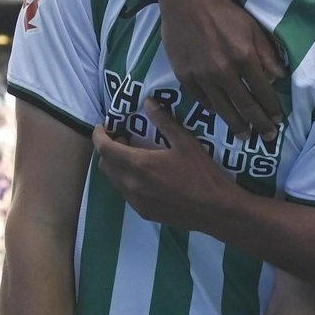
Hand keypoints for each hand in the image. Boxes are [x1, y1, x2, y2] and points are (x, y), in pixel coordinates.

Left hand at [93, 99, 235, 234]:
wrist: (215, 210)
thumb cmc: (201, 174)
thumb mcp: (186, 143)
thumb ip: (164, 121)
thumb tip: (148, 102)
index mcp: (139, 165)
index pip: (105, 149)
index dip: (99, 136)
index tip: (102, 127)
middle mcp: (131, 185)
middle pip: (105, 165)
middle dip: (108, 150)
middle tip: (125, 139)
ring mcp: (136, 201)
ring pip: (114, 181)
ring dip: (117, 166)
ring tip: (135, 157)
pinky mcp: (143, 212)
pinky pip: (126, 193)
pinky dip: (127, 180)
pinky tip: (145, 176)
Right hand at [158, 0, 285, 139]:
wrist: (185, 0)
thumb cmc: (223, 11)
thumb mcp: (252, 27)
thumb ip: (267, 54)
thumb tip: (281, 77)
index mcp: (243, 58)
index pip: (263, 92)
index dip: (272, 109)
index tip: (278, 120)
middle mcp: (223, 72)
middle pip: (244, 106)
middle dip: (259, 124)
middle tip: (267, 137)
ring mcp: (201, 76)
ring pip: (222, 108)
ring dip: (236, 124)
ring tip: (244, 135)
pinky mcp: (184, 76)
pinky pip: (202, 100)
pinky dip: (213, 109)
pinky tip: (220, 113)